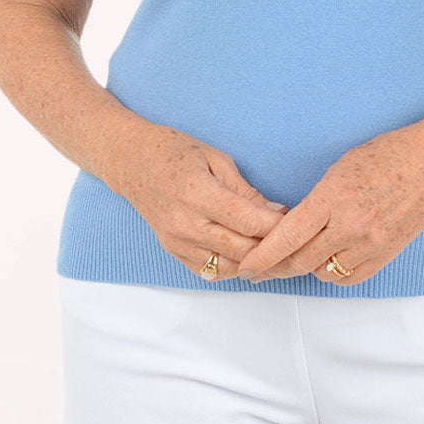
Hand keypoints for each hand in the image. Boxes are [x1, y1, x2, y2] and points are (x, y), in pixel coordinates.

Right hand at [111, 121, 287, 279]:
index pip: (248, 221)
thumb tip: (274, 212)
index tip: (293, 219)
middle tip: (290, 238)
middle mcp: (185, 222)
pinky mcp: (172, 250)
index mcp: (197, 193)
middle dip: (271, 246)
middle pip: (242, 250)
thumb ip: (244, 190)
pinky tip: (244, 254)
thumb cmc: (173, 151)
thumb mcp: (215, 158)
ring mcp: (176, 240)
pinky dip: (231, 267)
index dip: (277, 225)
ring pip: (227, 267)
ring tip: (271, 249)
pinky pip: (208, 271)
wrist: (130, 161)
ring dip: (253, 262)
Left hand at [234, 130, 423, 285]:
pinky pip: (349, 276)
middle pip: (300, 261)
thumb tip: (290, 230)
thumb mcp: (338, 171)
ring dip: (307, 267)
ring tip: (302, 255)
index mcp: (332, 197)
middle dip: (276, 267)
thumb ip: (314, 204)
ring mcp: (370, 243)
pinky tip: (329, 259)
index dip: (261, 256)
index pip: (287, 236)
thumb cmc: (384, 157)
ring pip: (323, 273)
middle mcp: (350, 225)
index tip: (245, 267)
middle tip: (261, 268)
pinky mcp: (386, 254)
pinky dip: (334, 272)